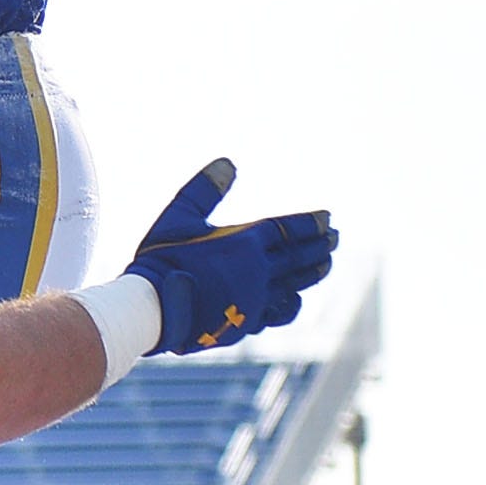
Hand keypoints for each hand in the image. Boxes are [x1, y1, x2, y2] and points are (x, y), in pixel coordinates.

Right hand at [116, 160, 337, 354]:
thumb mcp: (178, 217)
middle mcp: (256, 271)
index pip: (288, 229)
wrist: (150, 308)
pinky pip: (278, 313)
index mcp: (244, 243)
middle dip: (320, 246)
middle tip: (335, 239)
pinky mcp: (245, 322)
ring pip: (294, 284)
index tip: (328, 219)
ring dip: (313, 273)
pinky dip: (291, 304)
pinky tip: (294, 299)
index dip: (310, 224)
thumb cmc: (161, 259)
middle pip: (298, 256)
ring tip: (325, 265)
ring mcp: (253, 299)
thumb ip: (204, 190)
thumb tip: (228, 162)